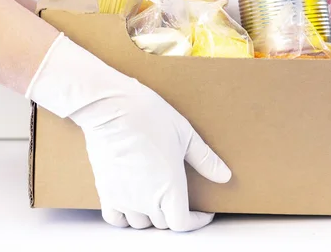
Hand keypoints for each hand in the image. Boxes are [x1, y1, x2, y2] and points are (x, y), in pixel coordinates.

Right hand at [26, 33, 230, 230]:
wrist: (112, 107)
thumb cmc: (150, 117)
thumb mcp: (186, 136)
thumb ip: (206, 160)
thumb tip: (224, 176)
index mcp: (169, 188)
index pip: (182, 224)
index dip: (196, 222)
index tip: (203, 213)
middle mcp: (145, 200)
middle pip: (163, 223)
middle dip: (176, 214)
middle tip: (182, 198)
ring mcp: (123, 197)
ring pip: (140, 223)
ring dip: (152, 216)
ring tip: (159, 199)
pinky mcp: (105, 190)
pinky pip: (115, 218)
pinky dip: (126, 217)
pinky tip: (133, 203)